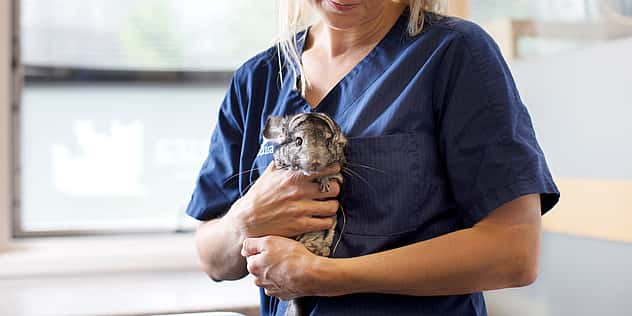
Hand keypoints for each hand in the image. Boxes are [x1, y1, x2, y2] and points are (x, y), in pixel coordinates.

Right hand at [225, 162, 340, 237]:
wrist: (248, 220)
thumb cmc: (259, 196)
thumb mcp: (269, 174)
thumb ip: (284, 161)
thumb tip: (293, 147)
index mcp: (293, 176)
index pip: (324, 169)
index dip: (333, 169)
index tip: (334, 171)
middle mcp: (299, 192)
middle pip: (334, 188)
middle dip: (334, 189)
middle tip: (331, 190)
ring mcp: (301, 210)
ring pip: (333, 206)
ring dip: (332, 205)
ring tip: (327, 204)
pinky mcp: (301, 225)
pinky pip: (326, 222)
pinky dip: (327, 220)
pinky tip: (322, 217)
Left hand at [241, 236, 323, 299]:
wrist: (311, 274)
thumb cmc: (292, 256)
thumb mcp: (269, 241)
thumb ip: (251, 244)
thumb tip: (244, 249)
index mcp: (253, 267)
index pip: (251, 256)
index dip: (262, 249)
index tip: (273, 248)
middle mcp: (259, 280)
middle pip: (259, 267)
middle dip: (267, 261)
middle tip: (281, 254)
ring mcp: (271, 289)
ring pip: (269, 277)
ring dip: (275, 271)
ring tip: (288, 264)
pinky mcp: (282, 294)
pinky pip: (279, 285)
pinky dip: (284, 280)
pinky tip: (292, 273)